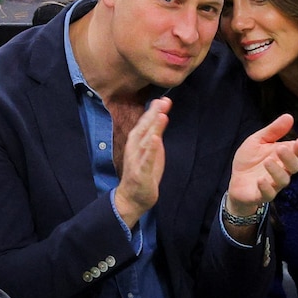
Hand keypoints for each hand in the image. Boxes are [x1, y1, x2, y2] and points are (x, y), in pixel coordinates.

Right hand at [114, 97, 171, 227]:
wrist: (133, 197)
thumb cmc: (143, 171)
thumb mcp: (152, 149)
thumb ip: (156, 131)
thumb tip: (162, 113)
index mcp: (137, 141)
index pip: (146, 123)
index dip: (154, 111)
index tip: (164, 99)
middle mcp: (134, 147)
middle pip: (144, 128)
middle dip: (153, 114)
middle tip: (164, 101)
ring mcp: (136, 160)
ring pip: (145, 141)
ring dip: (153, 128)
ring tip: (161, 115)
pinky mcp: (140, 172)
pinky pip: (145, 160)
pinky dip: (150, 149)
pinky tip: (154, 139)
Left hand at [227, 114, 297, 215]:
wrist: (235, 181)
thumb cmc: (250, 160)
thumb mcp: (258, 141)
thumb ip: (273, 131)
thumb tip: (289, 116)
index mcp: (283, 157)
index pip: (297, 153)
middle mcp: (282, 171)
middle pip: (294, 167)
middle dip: (290, 158)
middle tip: (281, 148)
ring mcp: (273, 184)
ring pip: (283, 181)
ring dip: (276, 171)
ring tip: (267, 161)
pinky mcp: (261, 195)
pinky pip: (268, 194)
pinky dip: (266, 188)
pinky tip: (260, 180)